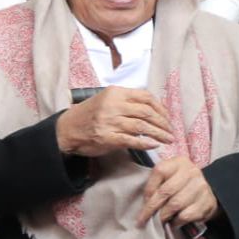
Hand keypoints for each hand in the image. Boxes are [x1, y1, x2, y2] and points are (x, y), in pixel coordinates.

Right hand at [55, 86, 172, 156]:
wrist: (67, 129)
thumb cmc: (90, 114)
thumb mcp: (107, 99)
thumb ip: (126, 101)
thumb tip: (153, 108)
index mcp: (115, 93)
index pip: (145, 97)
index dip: (160, 108)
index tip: (167, 117)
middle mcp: (113, 105)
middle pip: (147, 112)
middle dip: (163, 123)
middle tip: (171, 131)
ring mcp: (110, 122)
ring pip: (142, 126)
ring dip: (159, 134)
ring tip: (168, 140)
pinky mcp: (107, 138)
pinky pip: (132, 140)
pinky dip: (146, 143)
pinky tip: (154, 145)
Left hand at [136, 156, 218, 227]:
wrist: (208, 191)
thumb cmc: (182, 184)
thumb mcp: (171, 176)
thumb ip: (158, 182)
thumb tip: (145, 202)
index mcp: (179, 162)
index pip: (159, 172)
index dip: (149, 189)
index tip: (143, 202)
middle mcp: (191, 172)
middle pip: (166, 191)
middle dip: (152, 207)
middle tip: (144, 218)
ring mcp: (201, 187)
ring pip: (175, 205)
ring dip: (163, 216)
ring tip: (158, 221)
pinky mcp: (206, 203)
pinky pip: (185, 215)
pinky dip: (176, 221)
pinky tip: (173, 222)